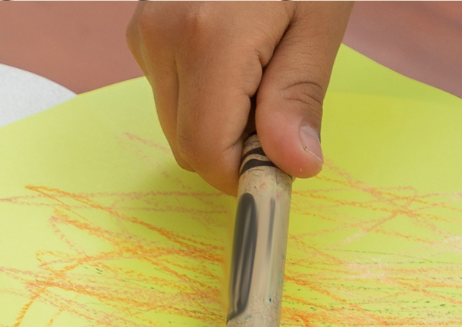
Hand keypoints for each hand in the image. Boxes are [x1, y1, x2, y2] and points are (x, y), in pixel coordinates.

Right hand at [128, 1, 350, 190]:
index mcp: (208, 38)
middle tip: (281, 98)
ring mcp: (144, 31)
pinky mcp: (142, 28)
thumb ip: (298, 97)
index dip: (244, 172)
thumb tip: (293, 167)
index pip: (206, 153)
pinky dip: (204, 90)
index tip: (285, 163)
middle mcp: (161, 37)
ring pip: (176, 121)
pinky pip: (170, 90)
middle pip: (187, 144)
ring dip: (220, 116)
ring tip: (261, 61)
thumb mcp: (319, 19)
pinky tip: (236, 50)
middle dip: (235, 142)